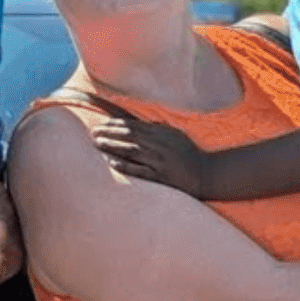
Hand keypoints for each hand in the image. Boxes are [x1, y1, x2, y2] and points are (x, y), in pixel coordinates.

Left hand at [89, 119, 211, 196]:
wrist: (206, 173)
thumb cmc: (189, 154)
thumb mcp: (175, 135)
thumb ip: (158, 128)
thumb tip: (140, 123)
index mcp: (161, 133)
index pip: (133, 125)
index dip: (115, 123)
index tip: (101, 123)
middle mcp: (159, 145)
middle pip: (129, 135)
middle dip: (109, 132)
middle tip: (93, 132)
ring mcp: (160, 161)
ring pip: (132, 150)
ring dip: (113, 146)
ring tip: (98, 143)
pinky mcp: (161, 177)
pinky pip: (140, 171)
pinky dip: (126, 166)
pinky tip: (112, 163)